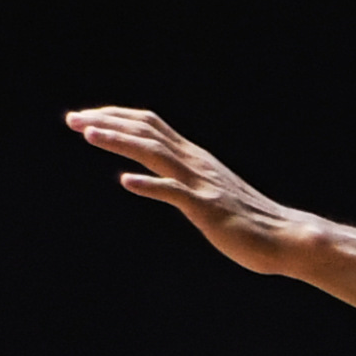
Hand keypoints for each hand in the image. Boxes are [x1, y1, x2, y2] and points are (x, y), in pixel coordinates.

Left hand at [66, 106, 314, 272]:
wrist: (283, 237)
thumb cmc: (244, 219)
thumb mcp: (204, 191)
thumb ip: (177, 179)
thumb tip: (145, 176)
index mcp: (193, 157)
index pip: (150, 125)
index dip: (116, 118)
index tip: (85, 118)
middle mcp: (195, 162)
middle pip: (146, 131)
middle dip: (107, 122)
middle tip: (72, 119)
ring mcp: (201, 183)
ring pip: (155, 153)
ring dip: (120, 142)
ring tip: (89, 135)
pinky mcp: (207, 208)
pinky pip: (175, 193)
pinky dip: (150, 185)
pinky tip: (126, 182)